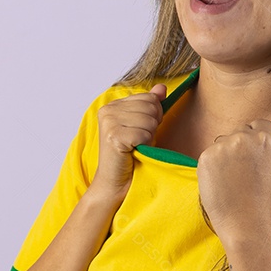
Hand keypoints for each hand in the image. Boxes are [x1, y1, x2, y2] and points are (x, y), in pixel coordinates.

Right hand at [89, 83, 167, 201]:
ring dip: (148, 137)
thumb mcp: (142, 126)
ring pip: (149, 120)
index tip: (142, 131)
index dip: (153, 116)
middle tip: (139, 140)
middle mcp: (108, 110)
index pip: (149, 97)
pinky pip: (144, 133)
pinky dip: (144, 145)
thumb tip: (161, 88)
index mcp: (113, 105)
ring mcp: (109, 122)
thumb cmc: (130, 156)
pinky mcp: (114, 136)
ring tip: (136, 146)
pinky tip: (134, 151)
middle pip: (151, 106)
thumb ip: (151, 105)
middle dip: (152, 126)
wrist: (116, 183)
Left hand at [197, 121, 270, 240]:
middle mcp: (244, 138)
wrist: (244, 220)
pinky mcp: (206, 155)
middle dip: (241, 145)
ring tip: (231, 178)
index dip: (257, 137)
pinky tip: (220, 181)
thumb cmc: (264, 200)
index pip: (260, 124)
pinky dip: (212, 164)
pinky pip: (209, 153)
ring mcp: (223, 146)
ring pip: (223, 141)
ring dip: (225, 153)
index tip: (254, 152)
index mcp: (266, 140)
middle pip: (240, 131)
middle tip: (241, 169)